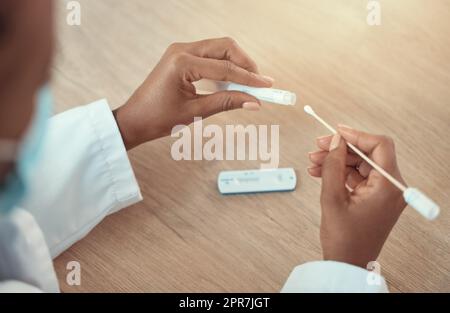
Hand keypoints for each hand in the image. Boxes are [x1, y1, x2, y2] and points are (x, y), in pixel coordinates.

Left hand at [114, 37, 272, 149]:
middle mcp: (181, 50)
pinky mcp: (181, 56)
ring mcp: (180, 51)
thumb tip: (254, 102)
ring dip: (236, 64)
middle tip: (260, 84)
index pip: (225, 68)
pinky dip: (224, 66)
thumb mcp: (195, 112)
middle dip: (245, 64)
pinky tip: (231, 82)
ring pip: (219, 49)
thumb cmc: (158, 118)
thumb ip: (226, 103)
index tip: (267, 87)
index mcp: (182, 62)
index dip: (249, 78)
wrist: (135, 120)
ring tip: (249, 84)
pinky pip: (210, 55)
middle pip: (225, 47)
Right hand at [307, 125, 406, 267]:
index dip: (356, 135)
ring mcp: (383, 193)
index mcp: (389, 187)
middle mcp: (391, 188)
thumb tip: (335, 141)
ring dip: (337, 161)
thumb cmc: (344, 239)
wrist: (346, 264)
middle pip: (368, 154)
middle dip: (341, 149)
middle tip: (318, 147)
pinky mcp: (374, 198)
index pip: (379, 146)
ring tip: (314, 162)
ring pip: (360, 164)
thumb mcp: (332, 198)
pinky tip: (321, 172)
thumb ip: (333, 165)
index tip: (336, 132)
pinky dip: (339, 173)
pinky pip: (358, 177)